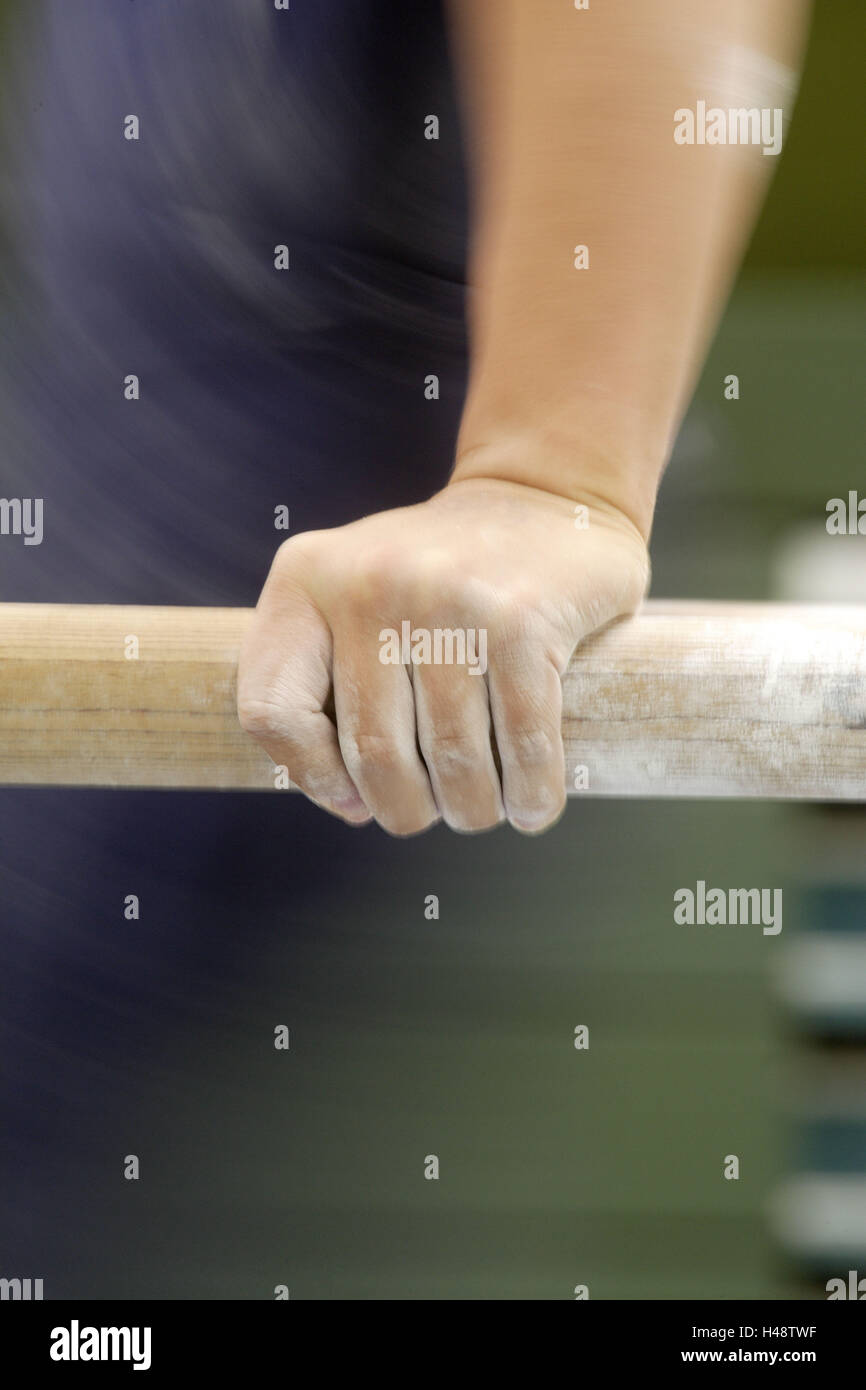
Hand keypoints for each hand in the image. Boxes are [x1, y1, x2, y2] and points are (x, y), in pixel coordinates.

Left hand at [237, 476, 649, 834]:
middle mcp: (368, 582)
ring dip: (473, 809)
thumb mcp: (354, 597)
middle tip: (432, 813)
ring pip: (452, 760)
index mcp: (306, 578)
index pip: (273, 710)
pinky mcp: (522, 620)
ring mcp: (447, 598)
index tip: (353, 796)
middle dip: (407, 809)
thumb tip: (350, 804)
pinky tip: (533, 806)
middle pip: (373, 752)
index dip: (311, 775)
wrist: (542, 494)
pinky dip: (531, 795)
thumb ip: (330, 682)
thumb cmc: (440, 579)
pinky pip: (523, 742)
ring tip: (482, 809)